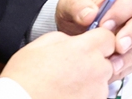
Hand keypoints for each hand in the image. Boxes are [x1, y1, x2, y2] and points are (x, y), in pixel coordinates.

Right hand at [0, 29, 114, 98]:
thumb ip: (63, 38)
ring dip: (90, 82)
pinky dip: (85, 96)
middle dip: (94, 63)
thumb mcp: (38, 46)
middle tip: (71, 70)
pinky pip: (95, 97)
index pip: (108, 37)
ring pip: (102, 81)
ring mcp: (97, 90)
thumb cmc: (23, 79)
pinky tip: (66, 96)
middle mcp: (96, 68)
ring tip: (65, 86)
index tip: (88, 47)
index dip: (98, 41)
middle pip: (107, 61)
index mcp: (85, 49)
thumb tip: (72, 40)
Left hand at [55, 0, 131, 82]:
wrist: (72, 32)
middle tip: (118, 46)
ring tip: (112, 63)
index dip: (123, 10)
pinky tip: (110, 70)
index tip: (104, 24)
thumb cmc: (77, 12)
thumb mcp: (70, 4)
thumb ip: (78, 5)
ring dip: (131, 54)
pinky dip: (126, 66)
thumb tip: (90, 15)